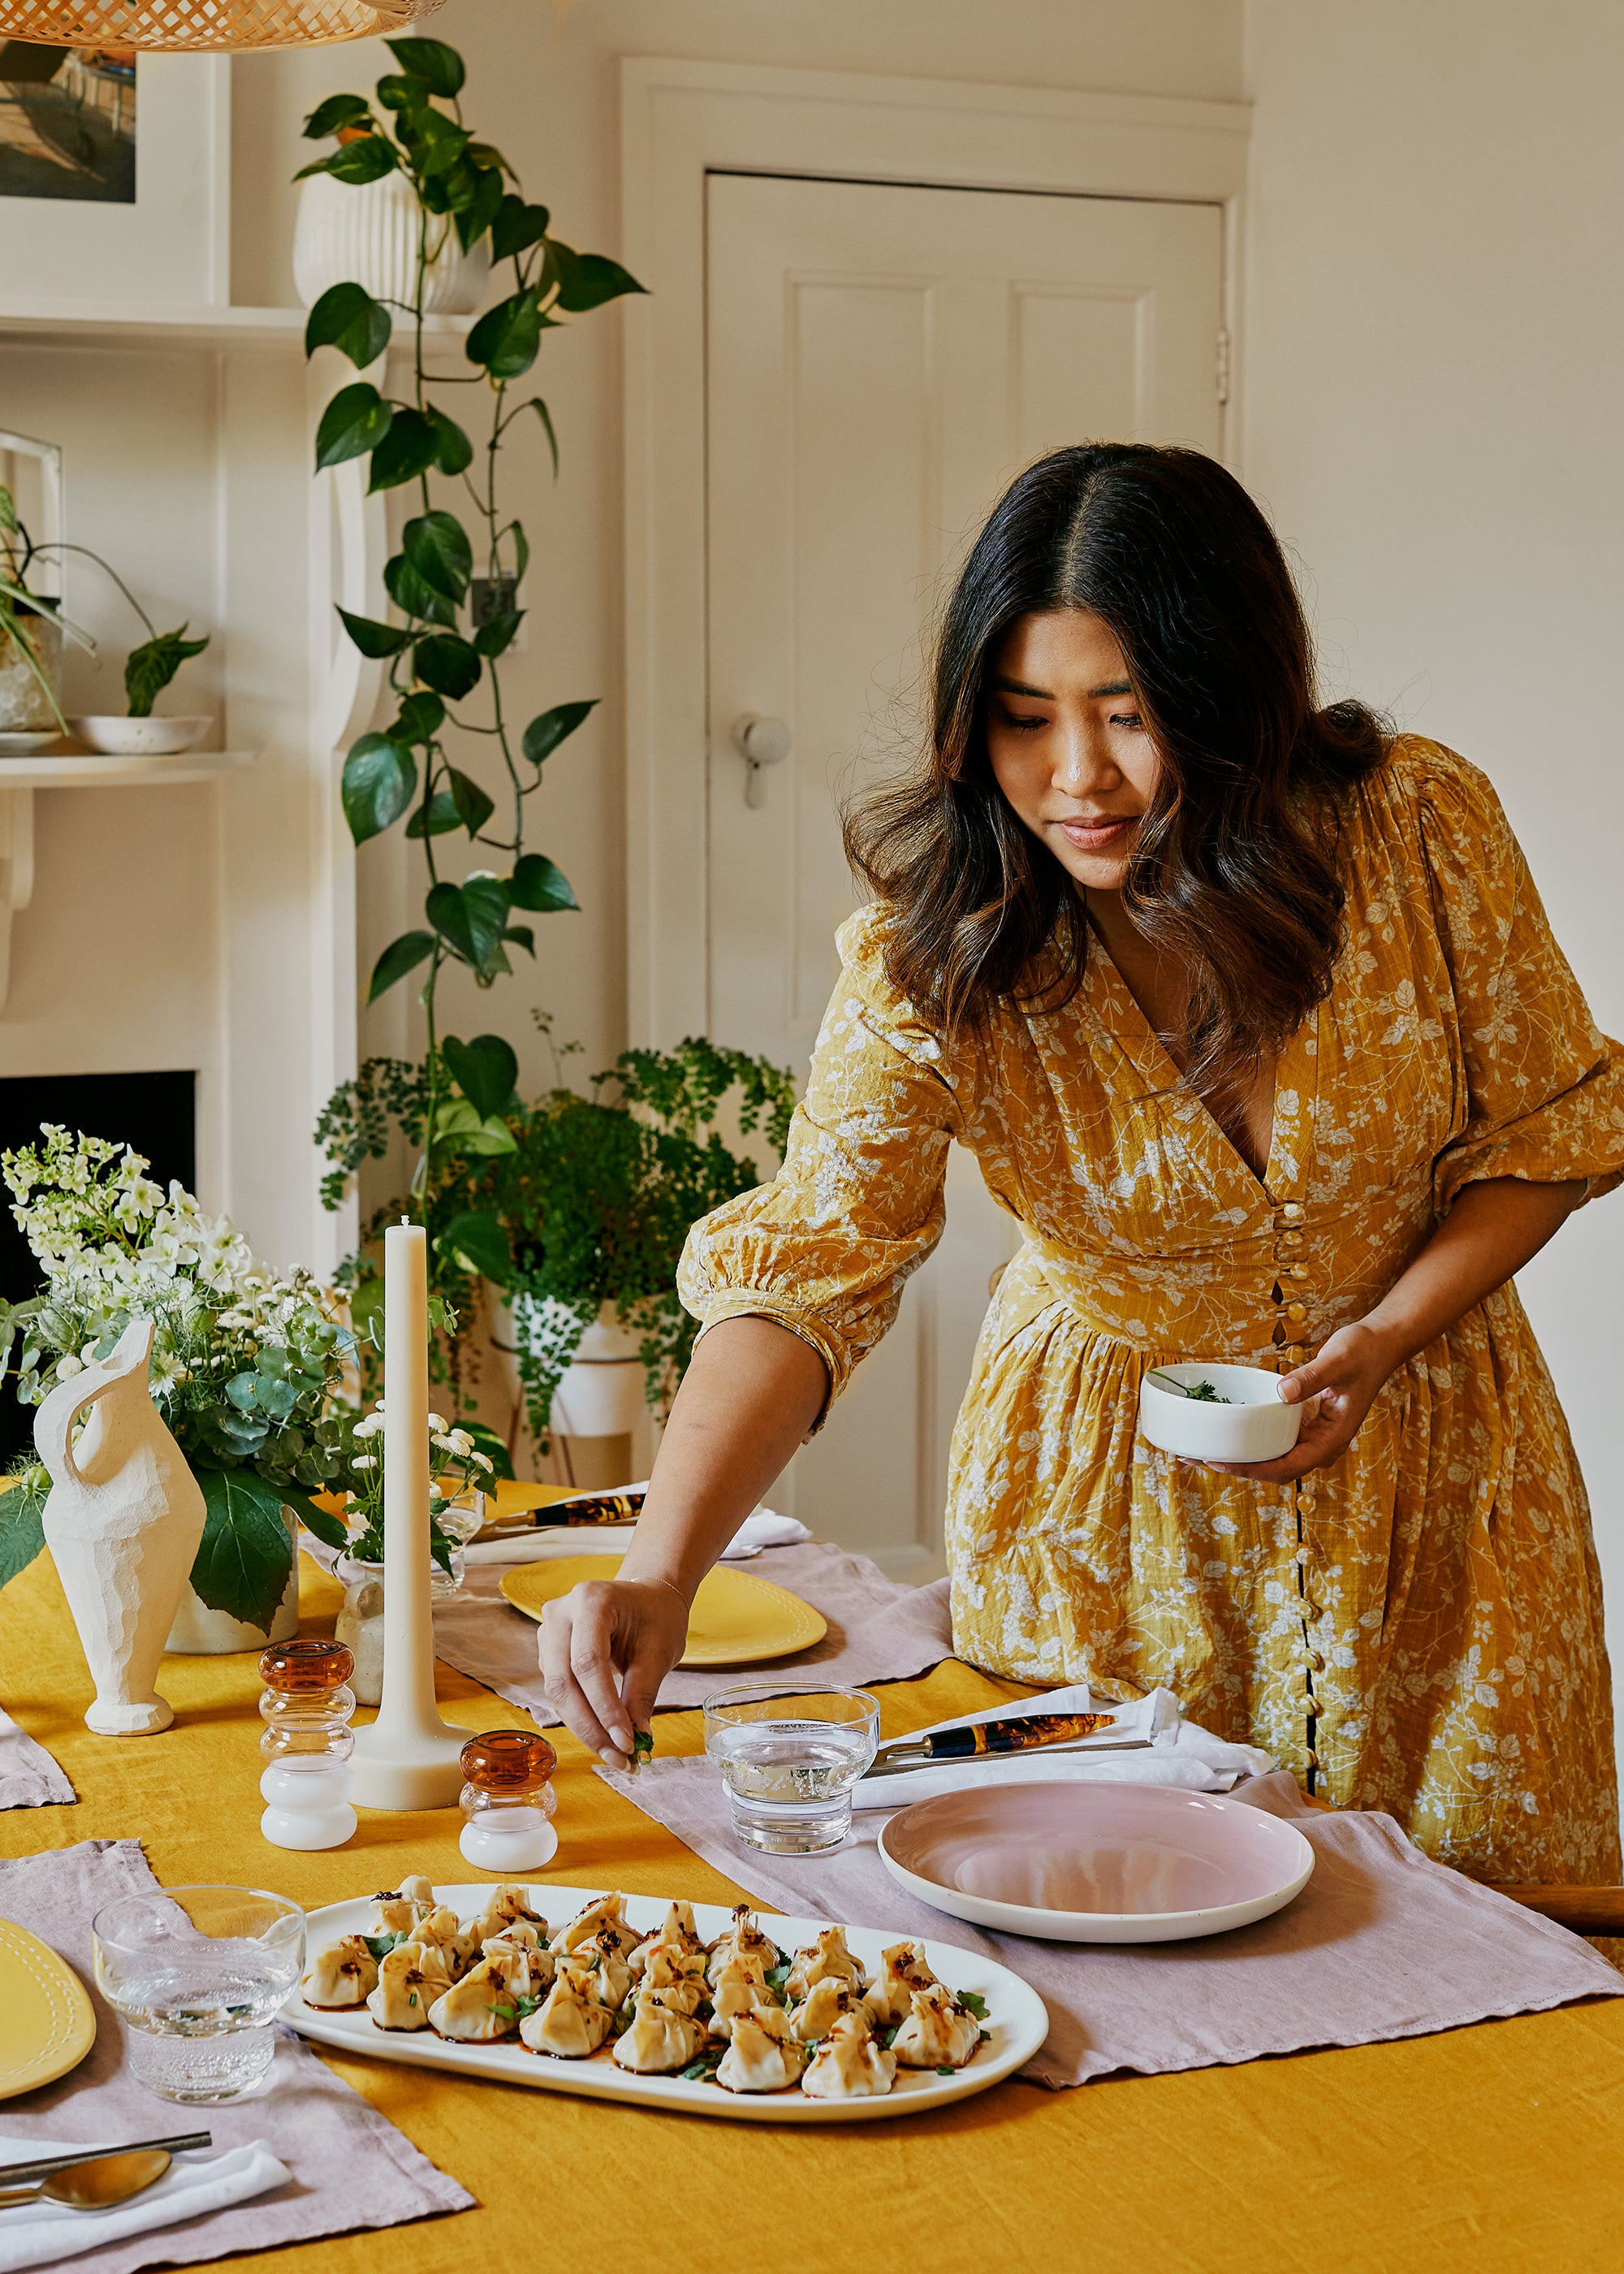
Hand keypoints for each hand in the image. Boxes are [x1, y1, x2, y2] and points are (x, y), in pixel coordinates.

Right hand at [538, 1576, 689, 1767]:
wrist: (646, 1598)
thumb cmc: (656, 1617)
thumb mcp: (658, 1652)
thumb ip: (642, 1694)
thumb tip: (635, 1741)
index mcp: (590, 1600)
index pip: (588, 1662)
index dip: (605, 1707)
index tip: (627, 1742)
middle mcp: (560, 1613)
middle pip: (563, 1681)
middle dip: (590, 1726)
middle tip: (619, 1758)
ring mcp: (548, 1632)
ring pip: (556, 1692)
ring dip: (585, 1728)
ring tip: (616, 1756)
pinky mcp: (548, 1652)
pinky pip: (559, 1692)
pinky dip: (581, 1718)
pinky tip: (604, 1737)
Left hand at [1195, 1320, 1399, 1483]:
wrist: (1380, 1345)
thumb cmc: (1363, 1352)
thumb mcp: (1338, 1361)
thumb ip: (1312, 1377)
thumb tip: (1282, 1393)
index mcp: (1332, 1439)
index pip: (1287, 1466)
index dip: (1251, 1469)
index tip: (1220, 1463)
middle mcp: (1320, 1444)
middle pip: (1274, 1469)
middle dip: (1236, 1468)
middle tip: (1196, 1458)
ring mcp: (1312, 1435)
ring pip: (1271, 1456)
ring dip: (1239, 1457)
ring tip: (1199, 1452)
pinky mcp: (1304, 1423)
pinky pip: (1273, 1438)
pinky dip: (1248, 1438)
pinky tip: (1223, 1431)